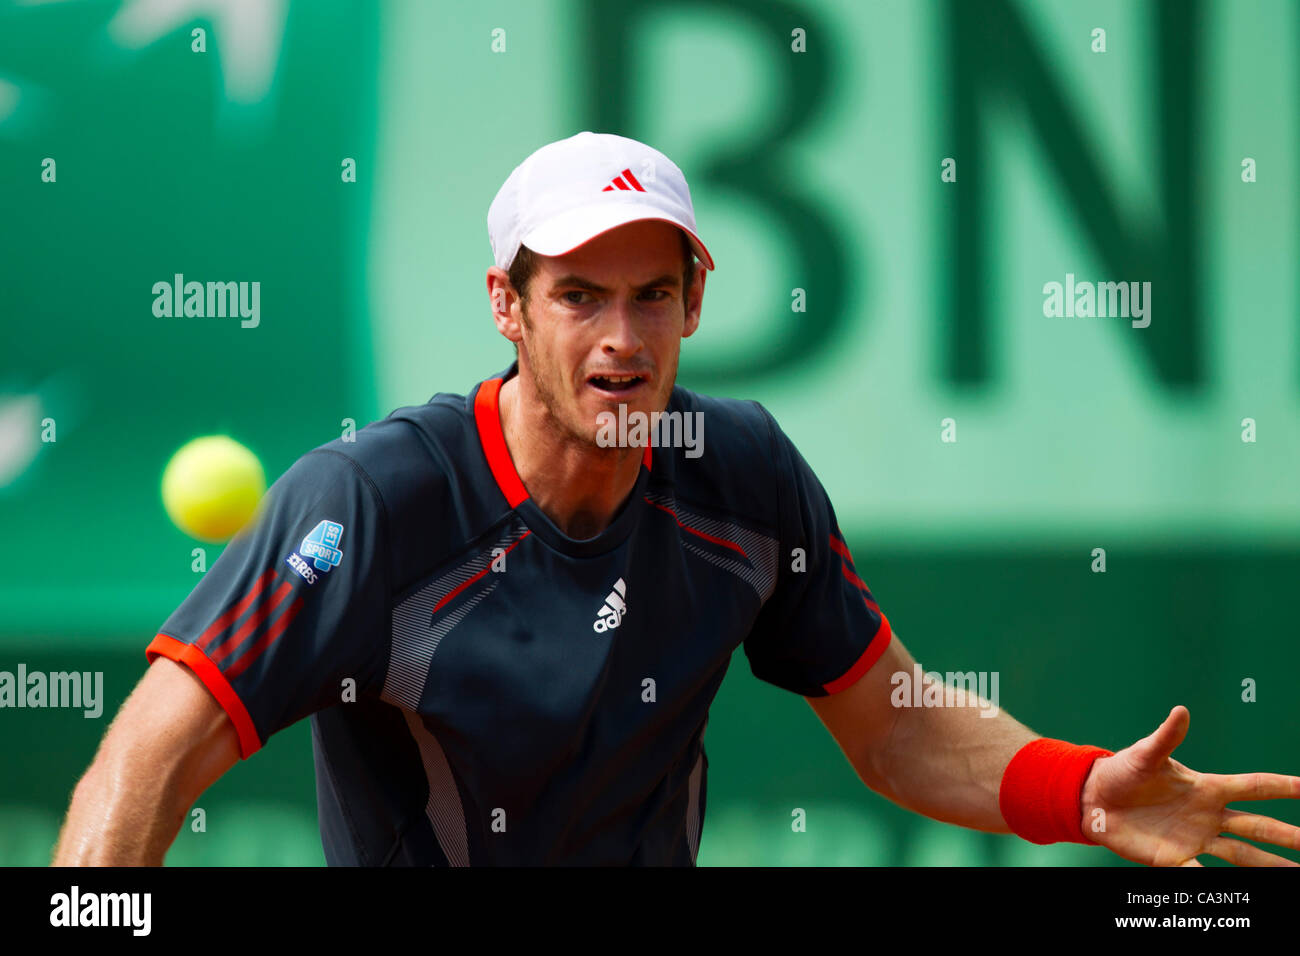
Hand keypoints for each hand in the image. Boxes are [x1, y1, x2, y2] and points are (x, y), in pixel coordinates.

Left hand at [1080, 705, 1299, 865]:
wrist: (1092, 799)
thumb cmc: (1121, 772)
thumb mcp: (1144, 755)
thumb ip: (1165, 737)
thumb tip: (1181, 711)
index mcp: (1206, 788)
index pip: (1253, 787)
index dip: (1283, 787)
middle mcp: (1207, 816)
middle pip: (1258, 827)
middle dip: (1288, 835)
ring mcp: (1194, 838)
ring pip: (1243, 856)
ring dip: (1271, 865)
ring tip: (1297, 873)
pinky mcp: (1174, 858)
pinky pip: (1201, 873)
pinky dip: (1215, 882)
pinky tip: (1242, 893)